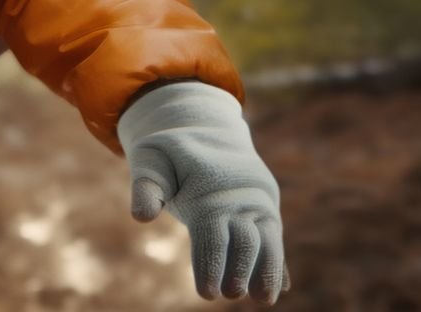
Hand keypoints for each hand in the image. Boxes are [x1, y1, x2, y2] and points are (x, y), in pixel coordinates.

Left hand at [119, 81, 287, 304]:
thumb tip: (140, 216)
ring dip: (267, 269)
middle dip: (239, 268)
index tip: (207, 294)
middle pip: (244, 237)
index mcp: (209, 184)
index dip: (210, 263)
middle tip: (231, 295)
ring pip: (268, 238)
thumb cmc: (171, 149)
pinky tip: (280, 287)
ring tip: (265, 300)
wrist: (206, 127)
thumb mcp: (150, 158)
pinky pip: (273, 236)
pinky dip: (277, 260)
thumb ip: (146, 186)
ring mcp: (257, 200)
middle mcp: (239, 194)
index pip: (211, 231)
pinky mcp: (265, 207)